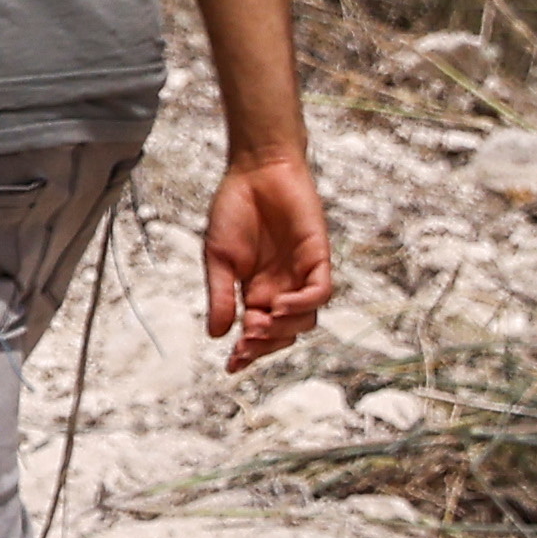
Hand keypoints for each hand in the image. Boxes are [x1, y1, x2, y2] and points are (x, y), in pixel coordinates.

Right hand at [199, 146, 334, 365]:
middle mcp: (282, 288)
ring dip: (284, 329)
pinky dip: (303, 304)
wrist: (255, 171)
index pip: (258, 332)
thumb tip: (216, 335)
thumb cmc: (234, 209)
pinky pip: (320, 292)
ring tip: (259, 323)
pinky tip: (280, 305)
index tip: (231, 365)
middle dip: (265, 345)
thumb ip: (220, 296)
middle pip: (284, 333)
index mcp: (256, 290)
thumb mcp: (218, 259)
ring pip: (306, 319)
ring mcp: (302, 274)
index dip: (247, 352)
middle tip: (245, 343)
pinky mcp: (318, 258)